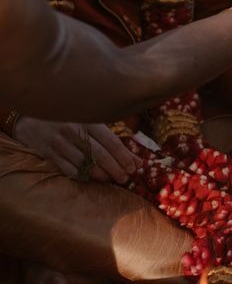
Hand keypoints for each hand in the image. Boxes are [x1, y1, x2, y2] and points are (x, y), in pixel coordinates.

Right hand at [14, 118, 139, 183]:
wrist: (32, 114)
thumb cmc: (69, 118)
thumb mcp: (90, 121)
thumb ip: (110, 139)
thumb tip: (137, 160)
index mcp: (89, 120)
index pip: (111, 141)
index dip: (124, 156)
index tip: (134, 168)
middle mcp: (75, 131)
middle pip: (100, 155)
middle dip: (115, 168)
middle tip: (125, 178)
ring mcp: (60, 142)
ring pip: (84, 164)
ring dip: (100, 174)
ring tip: (111, 180)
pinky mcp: (48, 152)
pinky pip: (67, 169)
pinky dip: (80, 176)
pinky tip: (90, 179)